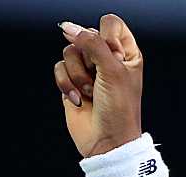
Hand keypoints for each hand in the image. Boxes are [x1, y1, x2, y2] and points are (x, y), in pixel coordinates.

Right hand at [55, 14, 144, 156]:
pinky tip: (79, 99)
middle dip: (89, 60)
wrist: (107, 142)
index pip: (110, 24)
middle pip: (85, 36)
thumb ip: (92, 43)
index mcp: (126, 53)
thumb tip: (69, 27)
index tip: (112, 56)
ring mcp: (88, 70)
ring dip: (78, 75)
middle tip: (99, 79)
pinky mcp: (71, 82)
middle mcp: (107, 59)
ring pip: (69, 52)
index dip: (106, 36)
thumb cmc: (119, 110)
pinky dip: (66, 84)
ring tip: (90, 92)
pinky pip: (59, 68)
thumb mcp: (112, 70)